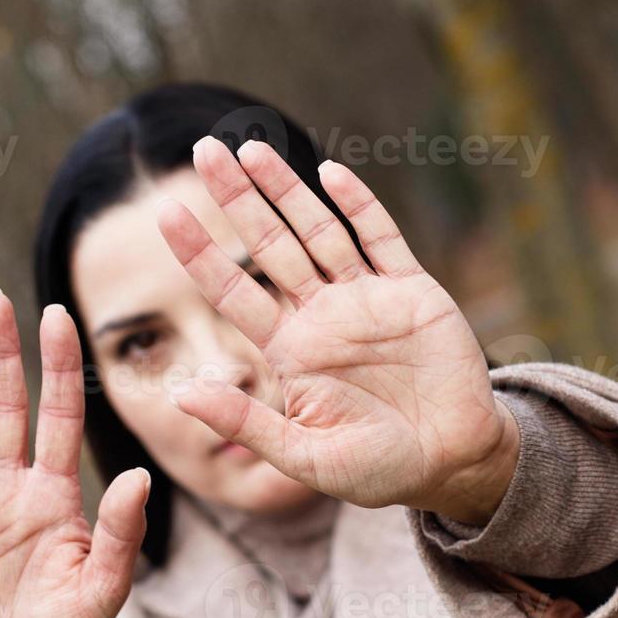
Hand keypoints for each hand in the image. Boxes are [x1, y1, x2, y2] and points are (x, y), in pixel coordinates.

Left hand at [157, 137, 519, 522]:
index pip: (233, 290)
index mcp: (291, 351)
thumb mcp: (303, 457)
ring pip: (318, 231)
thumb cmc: (377, 469)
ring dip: (286, 190)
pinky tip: (330, 174)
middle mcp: (322, 315)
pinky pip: (381, 239)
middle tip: (201, 150)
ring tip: (250, 148)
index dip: (200, 253)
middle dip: (237, 199)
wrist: (453, 462)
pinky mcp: (413, 291)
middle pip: (269, 245)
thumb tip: (179, 392)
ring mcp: (366, 298)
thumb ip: (246, 423)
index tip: (164, 214)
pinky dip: (358, 206)